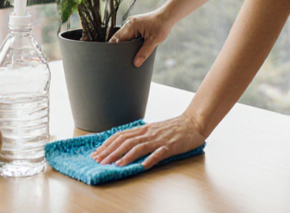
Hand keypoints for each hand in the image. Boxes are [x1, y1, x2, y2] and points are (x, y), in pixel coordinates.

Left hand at [90, 114, 205, 169]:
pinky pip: (159, 153)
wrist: (193, 123)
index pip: (121, 135)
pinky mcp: (170, 146)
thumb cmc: (173, 128)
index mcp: (143, 129)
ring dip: (125, 156)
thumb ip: (140, 136)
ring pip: (139, 147)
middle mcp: (148, 133)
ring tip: (115, 164)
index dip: (107, 144)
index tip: (96, 153)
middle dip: (110, 151)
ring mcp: (159, 139)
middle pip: (126, 141)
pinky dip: (150, 159)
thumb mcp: (153, 130)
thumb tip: (124, 146)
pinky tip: (142, 166)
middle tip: (99, 160)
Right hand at [109, 8, 172, 67]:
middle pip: (118, 38)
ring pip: (123, 37)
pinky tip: (131, 49)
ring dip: (124, 45)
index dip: (116, 50)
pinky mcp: (135, 26)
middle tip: (119, 60)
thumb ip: (144, 52)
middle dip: (118, 48)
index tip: (115, 59)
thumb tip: (136, 64)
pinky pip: (128, 35)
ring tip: (125, 56)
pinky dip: (128, 42)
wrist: (167, 16)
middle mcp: (129, 24)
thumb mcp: (154, 41)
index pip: (117, 40)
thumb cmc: (161, 25)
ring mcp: (131, 24)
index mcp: (130, 26)